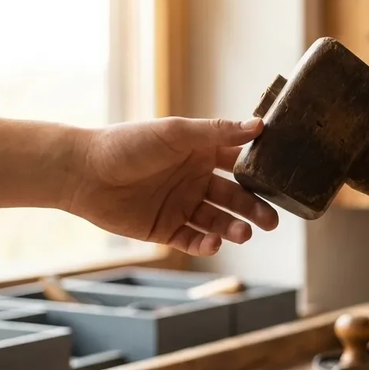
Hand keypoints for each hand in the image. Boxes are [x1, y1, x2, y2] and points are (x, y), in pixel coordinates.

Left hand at [69, 116, 277, 255]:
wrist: (84, 172)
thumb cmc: (128, 144)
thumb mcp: (177, 133)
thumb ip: (218, 132)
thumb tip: (260, 125)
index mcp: (201, 154)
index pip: (240, 164)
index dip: (261, 173)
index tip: (284, 180)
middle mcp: (196, 181)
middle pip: (235, 199)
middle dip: (255, 210)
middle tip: (272, 221)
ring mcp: (182, 207)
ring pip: (218, 222)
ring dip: (234, 228)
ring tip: (245, 234)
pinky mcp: (166, 230)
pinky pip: (194, 240)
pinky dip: (206, 244)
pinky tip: (214, 243)